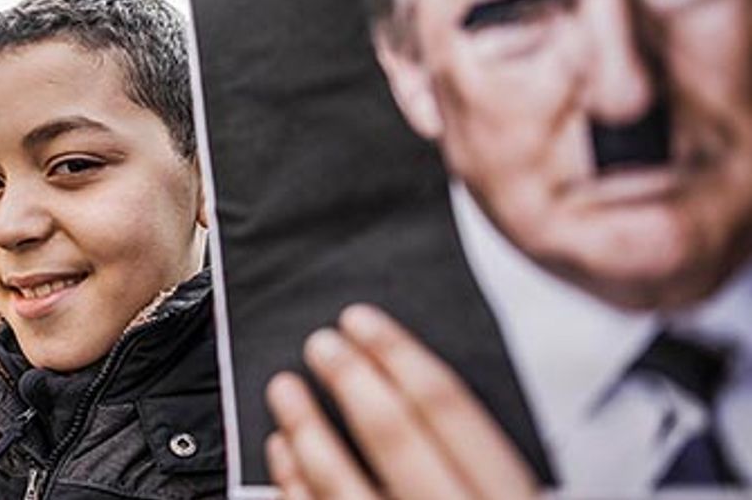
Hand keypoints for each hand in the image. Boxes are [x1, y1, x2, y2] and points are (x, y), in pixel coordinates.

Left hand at [265, 304, 536, 499]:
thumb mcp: (520, 493)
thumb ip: (486, 453)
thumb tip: (429, 384)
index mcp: (507, 495)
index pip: (449, 408)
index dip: (400, 355)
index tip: (363, 321)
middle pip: (394, 435)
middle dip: (351, 379)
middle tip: (321, 342)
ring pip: (341, 483)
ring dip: (307, 427)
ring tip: (284, 387)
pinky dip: (293, 481)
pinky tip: (283, 450)